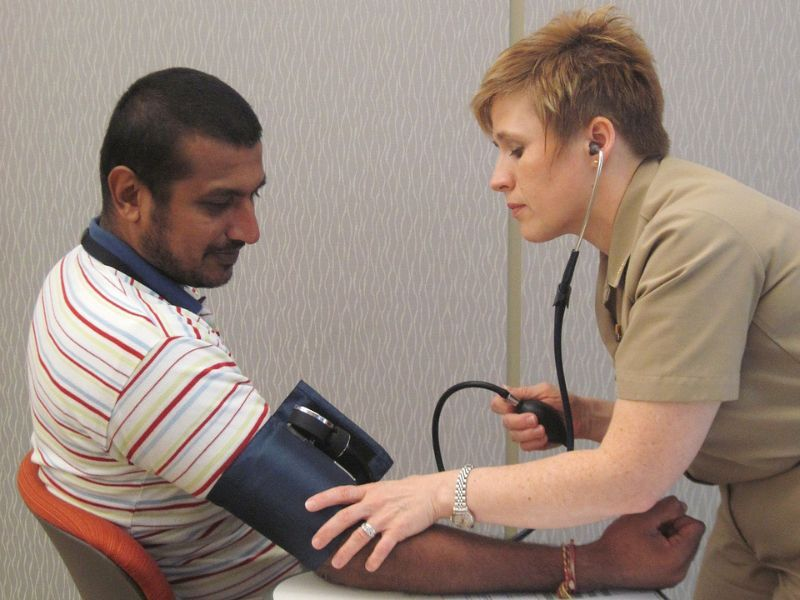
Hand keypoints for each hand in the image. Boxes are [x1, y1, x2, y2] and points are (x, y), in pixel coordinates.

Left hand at [305, 472, 450, 571]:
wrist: (433, 493)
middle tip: (315, 543)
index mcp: (369, 491)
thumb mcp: (383, 487)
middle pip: (345, 517)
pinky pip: (383, 546)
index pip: (341, 493)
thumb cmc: (409, 490)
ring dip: (346, 551)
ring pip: (360, 535)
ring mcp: (386, 517)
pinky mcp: (398, 529)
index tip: (308, 505)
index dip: (324, 499)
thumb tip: (350, 502)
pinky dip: (375, 558)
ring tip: (337, 563)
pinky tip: (369, 567)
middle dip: (328, 531)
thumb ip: (367, 496)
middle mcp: (374, 503)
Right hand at [490, 382, 581, 450]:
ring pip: (515, 437)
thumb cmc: (564, 401)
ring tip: (544, 429)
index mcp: (518, 403)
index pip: (498, 404)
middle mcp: (518, 417)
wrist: (581, 417)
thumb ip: (524, 392)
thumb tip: (504, 388)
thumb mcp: (545, 390)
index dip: (501, 406)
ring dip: (529, 434)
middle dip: (520, 422)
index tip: (514, 407)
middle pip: (506, 423)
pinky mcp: (533, 443)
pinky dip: (535, 442)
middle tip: (535, 419)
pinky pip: (525, 446)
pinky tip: (546, 436)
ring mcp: (525, 431)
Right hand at [582, 496, 705, 590]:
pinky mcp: (665, 578)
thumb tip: (681, 505)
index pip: (696, 527)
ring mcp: (673, 577)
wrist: (600, 565)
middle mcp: (680, 571)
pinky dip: (663, 547)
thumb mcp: (643, 519)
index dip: (678, 517)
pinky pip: (673, 557)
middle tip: (650, 527)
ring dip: (667, 536)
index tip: (658, 519)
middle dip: (673, 527)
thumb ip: (667, 509)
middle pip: (691, 537)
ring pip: (682, 546)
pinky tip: (644, 546)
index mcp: (678, 557)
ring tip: (645, 537)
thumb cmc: (617, 545)